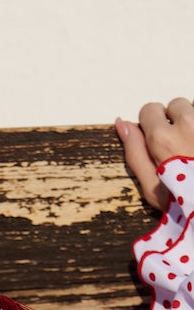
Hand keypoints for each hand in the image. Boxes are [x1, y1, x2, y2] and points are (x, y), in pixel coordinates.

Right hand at [116, 98, 193, 213]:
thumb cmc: (186, 204)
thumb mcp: (152, 187)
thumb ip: (134, 152)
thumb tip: (122, 124)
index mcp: (162, 138)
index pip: (149, 110)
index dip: (151, 126)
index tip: (159, 143)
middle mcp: (188, 123)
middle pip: (176, 105)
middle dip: (177, 121)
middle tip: (183, 147)